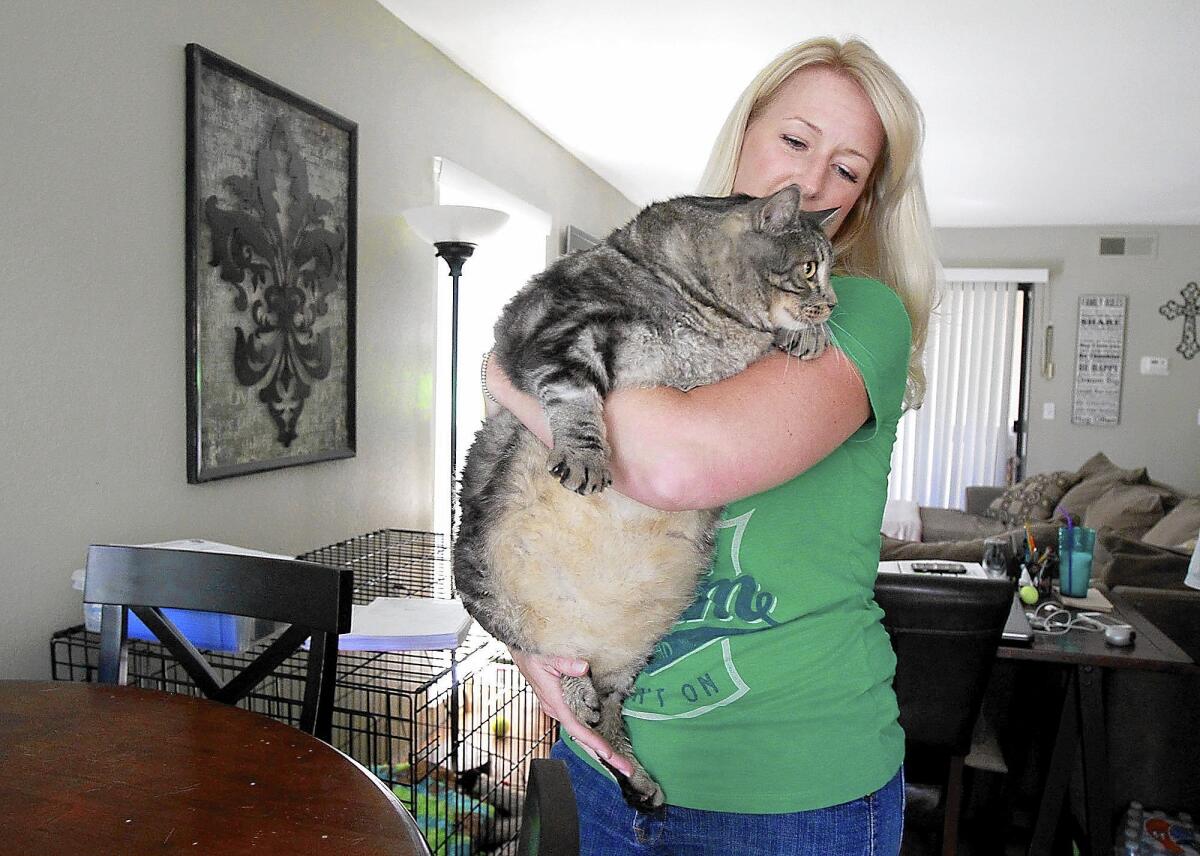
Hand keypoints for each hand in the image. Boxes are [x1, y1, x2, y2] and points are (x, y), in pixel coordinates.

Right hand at [509, 649, 633, 776]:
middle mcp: (557, 710)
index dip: (593, 742)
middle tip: (627, 769)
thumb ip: (564, 662)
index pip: (576, 727)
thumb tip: (583, 667)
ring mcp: (560, 709)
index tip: (609, 755)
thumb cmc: (531, 653)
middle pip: (583, 738)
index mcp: (554, 701)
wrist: (520, 651)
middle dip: (605, 755)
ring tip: (623, 762)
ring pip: (583, 733)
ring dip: (601, 747)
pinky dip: (594, 735)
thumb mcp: (546, 656)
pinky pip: (581, 723)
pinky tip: (608, 741)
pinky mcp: (563, 704)